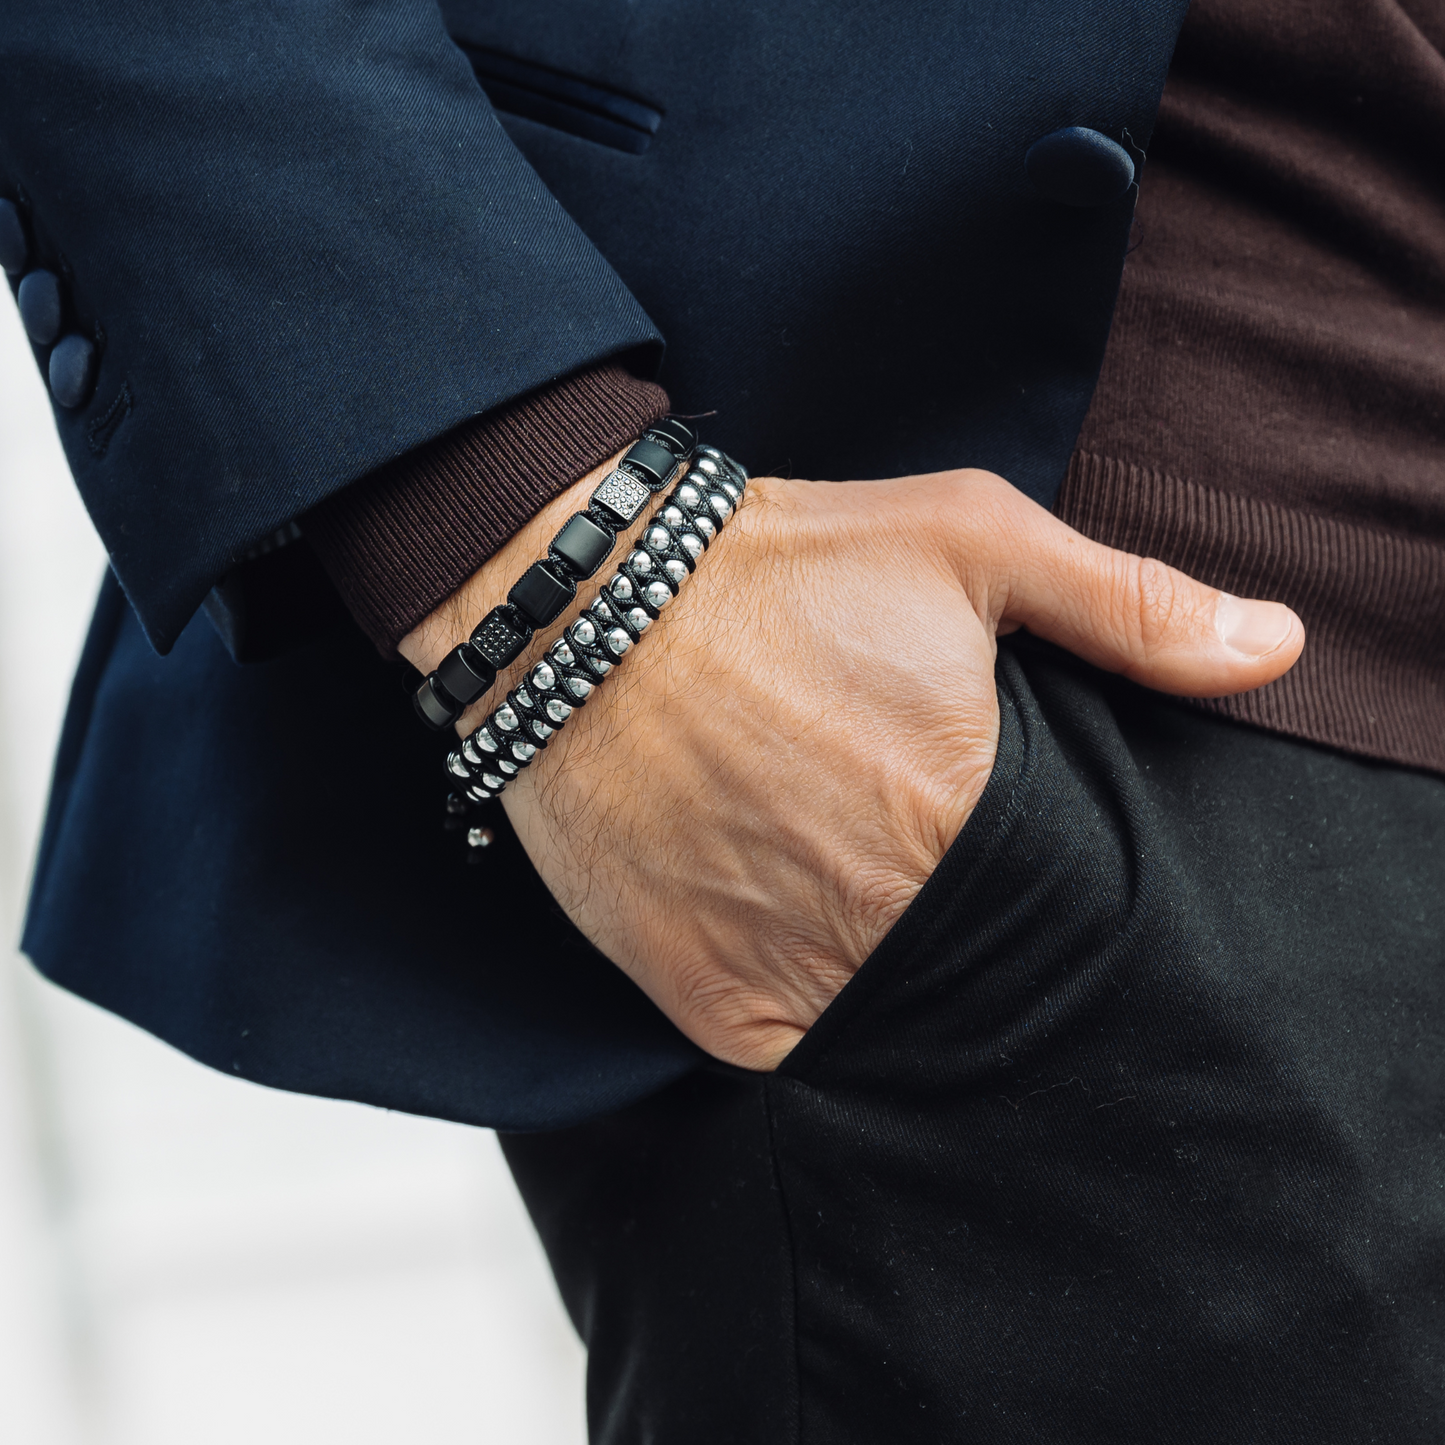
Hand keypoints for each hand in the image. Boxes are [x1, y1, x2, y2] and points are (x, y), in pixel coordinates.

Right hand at [404, 467, 1303, 1070]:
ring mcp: (787, 963)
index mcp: (965, 812)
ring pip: (888, 1016)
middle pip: (974, 965)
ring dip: (885, 969)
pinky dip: (808, 1009)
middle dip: (964, 920)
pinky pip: (793, 1050)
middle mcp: (881, 908)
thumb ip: (1127, 604)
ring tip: (848, 886)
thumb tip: (1274, 648)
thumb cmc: (775, 569)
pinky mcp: (703, 998)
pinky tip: (793, 928)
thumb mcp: (965, 540)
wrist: (578, 611)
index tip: (1001, 839)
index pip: (1064, 906)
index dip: (1044, 877)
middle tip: (912, 854)